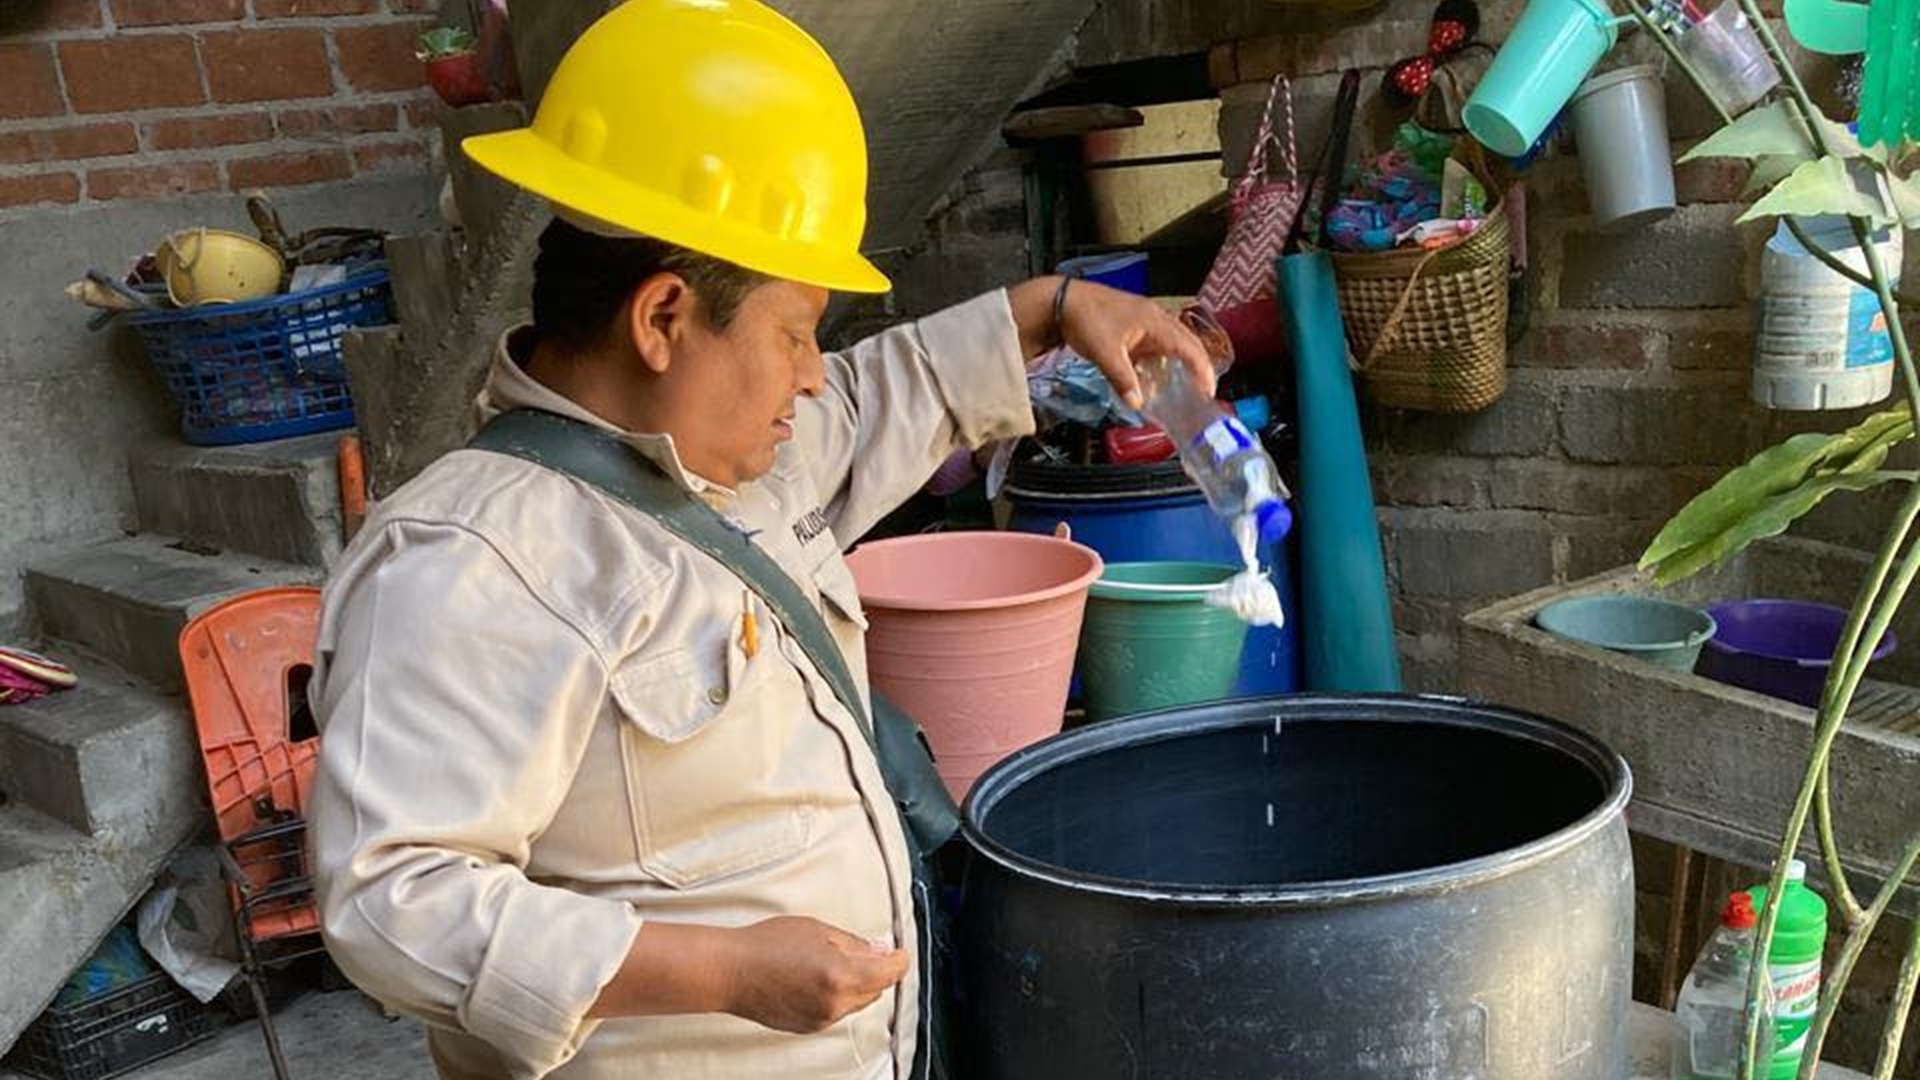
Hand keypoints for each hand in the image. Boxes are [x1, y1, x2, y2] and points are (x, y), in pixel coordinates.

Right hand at [719, 916, 908, 1033]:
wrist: (731, 972)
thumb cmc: (766, 945)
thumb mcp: (817, 929)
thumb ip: (855, 943)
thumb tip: (880, 950)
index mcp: (841, 975)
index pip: (890, 973)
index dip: (899, 958)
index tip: (899, 951)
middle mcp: (835, 1003)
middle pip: (877, 989)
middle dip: (877, 970)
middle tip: (866, 949)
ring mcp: (822, 1019)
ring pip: (857, 1002)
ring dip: (857, 984)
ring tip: (834, 960)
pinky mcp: (809, 1026)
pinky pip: (837, 1011)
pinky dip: (838, 995)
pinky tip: (819, 977)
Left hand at [1008, 276, 1215, 410]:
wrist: (1062, 301)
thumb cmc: (1085, 320)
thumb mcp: (1104, 354)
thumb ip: (1123, 380)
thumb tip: (1137, 404)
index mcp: (1154, 321)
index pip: (1190, 346)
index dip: (1203, 369)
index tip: (1207, 391)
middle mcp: (1155, 318)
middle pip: (1187, 342)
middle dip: (1198, 366)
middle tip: (1202, 391)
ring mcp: (1144, 321)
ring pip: (1172, 344)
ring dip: (1179, 364)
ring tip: (1182, 388)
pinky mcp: (1133, 326)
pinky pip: (1155, 345)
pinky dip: (1160, 361)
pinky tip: (1153, 378)